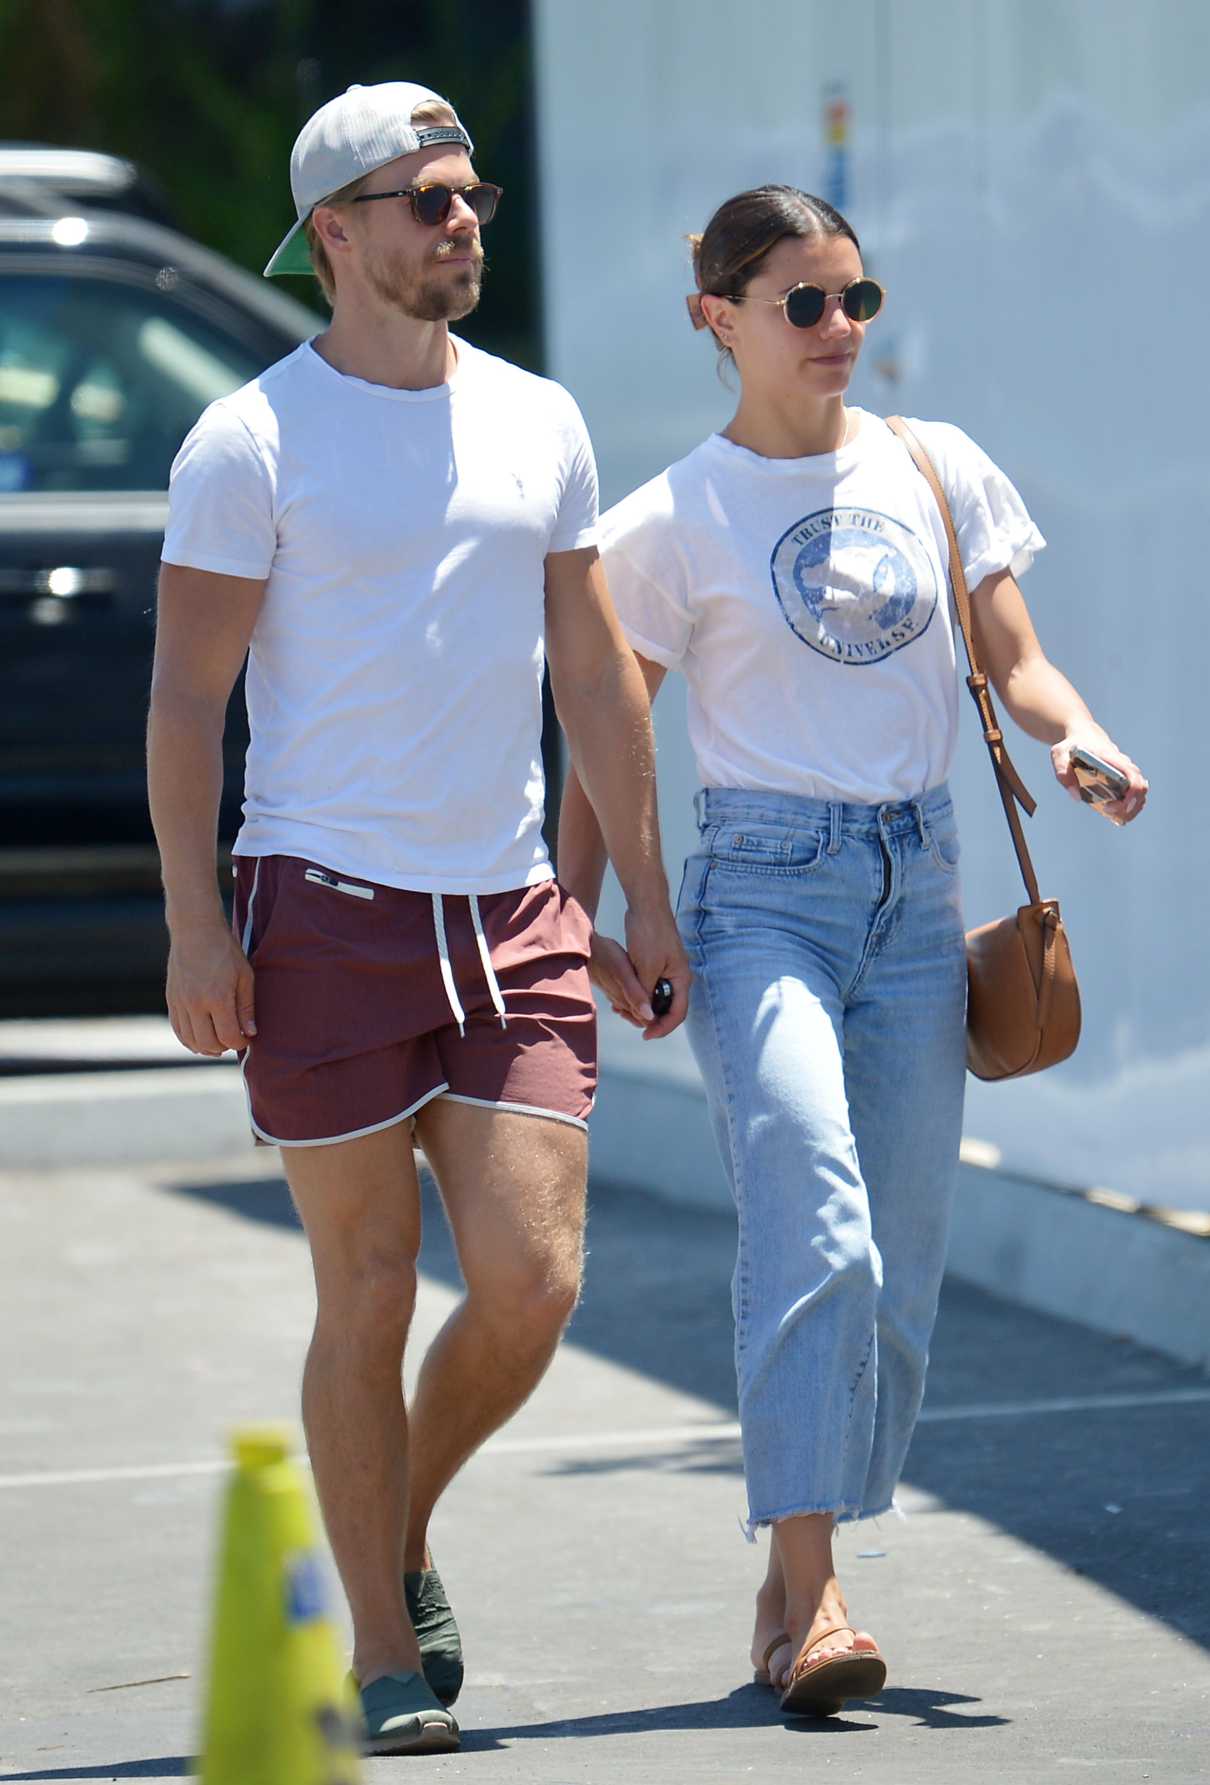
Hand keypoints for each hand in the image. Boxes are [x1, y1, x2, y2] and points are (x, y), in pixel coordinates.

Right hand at [166, 916, 256, 1055]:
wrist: (195, 929)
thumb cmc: (225, 950)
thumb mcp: (245, 976)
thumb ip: (247, 1007)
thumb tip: (251, 1033)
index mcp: (217, 998)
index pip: (229, 1037)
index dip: (241, 1043)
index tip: (247, 1037)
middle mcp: (195, 1004)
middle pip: (208, 1044)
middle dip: (224, 1047)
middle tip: (234, 1039)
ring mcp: (180, 1003)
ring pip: (190, 1040)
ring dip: (206, 1047)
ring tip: (219, 1042)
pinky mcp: (171, 999)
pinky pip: (178, 1029)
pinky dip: (189, 1039)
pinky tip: (201, 1038)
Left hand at [623, 899, 691, 1038]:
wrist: (646, 904)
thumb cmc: (649, 933)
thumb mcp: (645, 967)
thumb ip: (646, 993)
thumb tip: (645, 1017)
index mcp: (682, 978)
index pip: (678, 1013)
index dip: (663, 1027)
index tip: (645, 1035)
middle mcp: (678, 976)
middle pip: (668, 1007)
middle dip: (651, 1019)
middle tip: (630, 1023)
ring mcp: (668, 970)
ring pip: (657, 997)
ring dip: (643, 1007)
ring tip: (623, 1012)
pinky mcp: (657, 963)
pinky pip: (650, 986)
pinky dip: (639, 994)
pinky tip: (622, 998)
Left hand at [1052, 729, 1147, 826]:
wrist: (1082, 735)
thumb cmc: (1071, 745)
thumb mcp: (1059, 754)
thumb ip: (1062, 772)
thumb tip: (1076, 796)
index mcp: (1112, 758)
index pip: (1133, 777)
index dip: (1129, 796)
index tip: (1109, 806)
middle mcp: (1124, 765)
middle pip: (1141, 789)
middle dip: (1129, 807)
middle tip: (1108, 812)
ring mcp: (1126, 772)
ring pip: (1140, 794)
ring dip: (1131, 810)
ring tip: (1112, 815)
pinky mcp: (1124, 778)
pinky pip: (1134, 795)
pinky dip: (1128, 807)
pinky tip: (1113, 812)